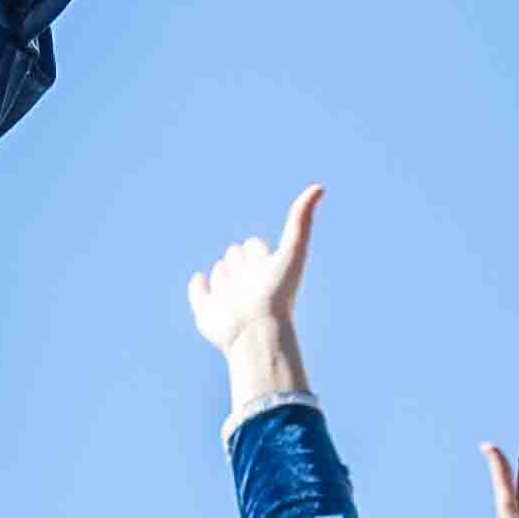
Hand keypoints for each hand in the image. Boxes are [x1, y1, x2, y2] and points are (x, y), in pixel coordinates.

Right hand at [185, 181, 322, 405]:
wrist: (256, 331)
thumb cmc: (278, 294)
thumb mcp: (293, 250)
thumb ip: (301, 220)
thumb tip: (319, 187)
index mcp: (265, 270)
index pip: (255, 247)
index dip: (256, 250)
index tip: (265, 262)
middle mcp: (246, 283)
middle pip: (236, 257)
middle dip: (239, 261)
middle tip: (250, 281)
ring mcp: (226, 297)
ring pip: (220, 274)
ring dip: (223, 274)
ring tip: (235, 290)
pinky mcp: (206, 312)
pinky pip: (199, 293)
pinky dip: (199, 287)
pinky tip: (201, 279)